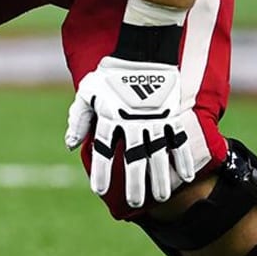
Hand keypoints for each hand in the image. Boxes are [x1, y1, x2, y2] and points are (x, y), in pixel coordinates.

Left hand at [64, 57, 210, 207]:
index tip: (99, 190)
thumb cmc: (111, 73)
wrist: (143, 53)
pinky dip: (184, 159)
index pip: (105, 151)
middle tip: (133, 202)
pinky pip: (180, 142)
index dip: (101, 171)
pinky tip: (186, 177)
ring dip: (161, 179)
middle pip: (134, 160)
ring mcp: (155, 121)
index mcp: (110, 118)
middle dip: (134, 184)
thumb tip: (70, 145)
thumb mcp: (87, 92)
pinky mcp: (172, 115)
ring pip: (159, 156)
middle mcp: (132, 123)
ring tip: (161, 198)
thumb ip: (79, 119)